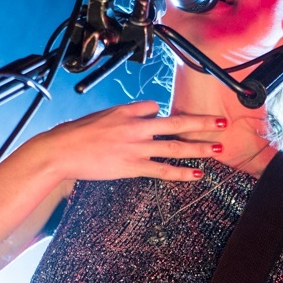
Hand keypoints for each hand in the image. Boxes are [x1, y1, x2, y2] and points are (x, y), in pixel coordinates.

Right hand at [25, 100, 226, 183]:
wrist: (60, 151)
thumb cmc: (75, 135)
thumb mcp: (101, 116)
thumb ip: (123, 115)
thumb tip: (145, 112)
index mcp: (126, 111)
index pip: (155, 107)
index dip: (163, 114)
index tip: (174, 120)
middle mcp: (136, 126)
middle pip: (177, 122)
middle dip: (202, 123)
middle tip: (222, 122)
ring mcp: (136, 147)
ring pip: (176, 146)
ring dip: (199, 147)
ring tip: (217, 148)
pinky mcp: (132, 167)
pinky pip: (162, 170)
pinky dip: (181, 173)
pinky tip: (196, 175)